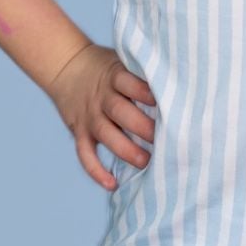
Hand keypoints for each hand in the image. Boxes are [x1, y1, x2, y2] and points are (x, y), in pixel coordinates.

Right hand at [44, 41, 158, 191]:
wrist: (65, 66)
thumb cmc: (106, 68)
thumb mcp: (122, 61)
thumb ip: (142, 74)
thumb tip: (180, 86)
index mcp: (114, 76)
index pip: (130, 84)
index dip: (147, 93)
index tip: (167, 103)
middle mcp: (101, 98)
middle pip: (120, 112)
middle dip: (143, 127)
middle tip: (165, 139)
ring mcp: (89, 116)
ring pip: (106, 134)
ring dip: (126, 149)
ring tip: (145, 162)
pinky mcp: (79, 132)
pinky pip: (85, 154)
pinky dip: (96, 171)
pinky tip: (112, 184)